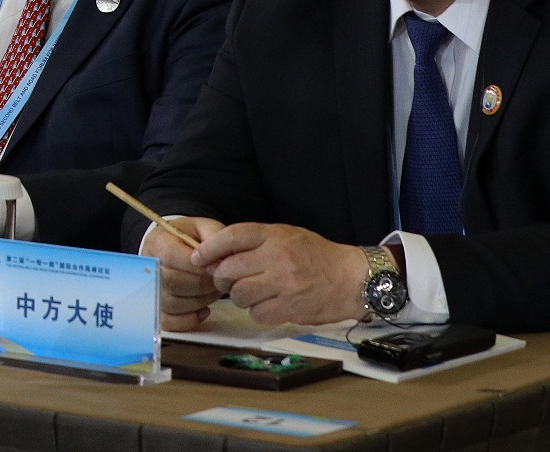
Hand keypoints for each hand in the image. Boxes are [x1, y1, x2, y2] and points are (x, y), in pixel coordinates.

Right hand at [140, 215, 226, 329]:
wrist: (176, 244)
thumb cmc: (192, 237)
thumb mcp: (204, 227)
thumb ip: (214, 237)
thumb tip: (218, 263)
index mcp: (158, 241)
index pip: (171, 257)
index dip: (198, 267)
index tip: (218, 268)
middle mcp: (148, 265)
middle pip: (171, 282)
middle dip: (202, 285)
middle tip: (219, 282)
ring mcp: (150, 288)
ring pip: (172, 303)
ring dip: (200, 301)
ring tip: (214, 292)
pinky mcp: (157, 307)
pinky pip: (169, 321)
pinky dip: (189, 320)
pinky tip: (204, 309)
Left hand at [193, 223, 369, 326]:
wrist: (352, 279)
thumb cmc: (316, 256)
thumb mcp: (286, 236)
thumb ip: (255, 242)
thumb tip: (218, 256)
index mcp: (275, 236)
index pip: (232, 236)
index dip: (209, 248)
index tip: (197, 258)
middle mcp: (278, 258)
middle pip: (229, 270)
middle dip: (221, 278)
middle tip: (226, 280)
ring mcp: (284, 285)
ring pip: (239, 294)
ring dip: (239, 296)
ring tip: (252, 293)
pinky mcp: (290, 308)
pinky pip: (257, 313)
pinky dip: (258, 312)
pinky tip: (269, 305)